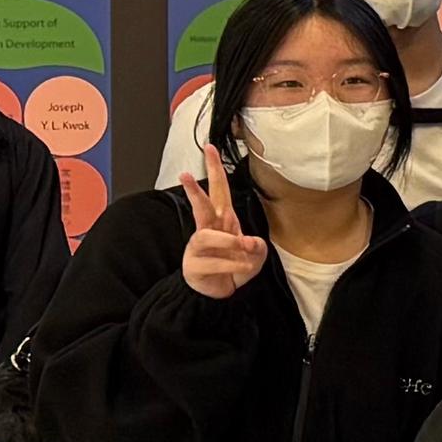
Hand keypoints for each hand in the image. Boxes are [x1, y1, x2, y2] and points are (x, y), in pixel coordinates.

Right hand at [177, 152, 268, 300]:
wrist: (221, 293)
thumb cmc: (236, 267)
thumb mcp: (256, 255)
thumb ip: (257, 246)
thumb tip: (249, 243)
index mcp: (223, 220)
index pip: (219, 190)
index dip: (215, 169)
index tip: (210, 148)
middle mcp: (208, 230)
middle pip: (201, 206)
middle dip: (194, 189)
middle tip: (185, 174)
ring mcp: (198, 247)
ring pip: (207, 236)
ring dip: (229, 243)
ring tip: (245, 249)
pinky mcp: (194, 265)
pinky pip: (215, 261)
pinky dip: (233, 264)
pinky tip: (242, 268)